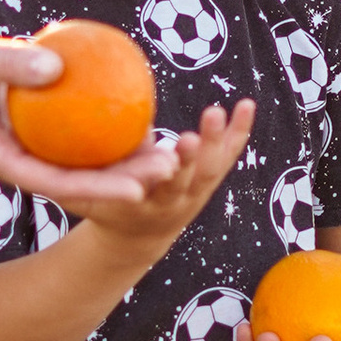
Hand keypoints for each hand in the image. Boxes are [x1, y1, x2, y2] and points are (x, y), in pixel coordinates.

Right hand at [0, 11, 187, 212]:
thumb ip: (10, 62)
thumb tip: (57, 66)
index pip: (54, 183)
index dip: (98, 191)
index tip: (138, 190)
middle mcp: (11, 157)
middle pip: (74, 178)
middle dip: (122, 180)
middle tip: (168, 167)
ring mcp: (20, 141)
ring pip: (77, 158)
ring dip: (120, 157)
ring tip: (166, 147)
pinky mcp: (29, 122)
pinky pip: (72, 126)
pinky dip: (101, 120)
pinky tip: (136, 107)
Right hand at [87, 100, 258, 258]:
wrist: (137, 236)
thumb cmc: (109, 203)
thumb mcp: (92, 191)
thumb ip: (102, 159)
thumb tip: (106, 111)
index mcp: (135, 205)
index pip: (143, 190)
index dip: (149, 175)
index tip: (157, 158)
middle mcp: (168, 202)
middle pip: (180, 183)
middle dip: (186, 160)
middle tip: (189, 139)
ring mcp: (192, 194)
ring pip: (208, 171)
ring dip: (213, 142)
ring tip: (214, 113)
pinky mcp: (208, 183)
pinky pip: (226, 157)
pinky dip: (238, 131)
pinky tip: (247, 105)